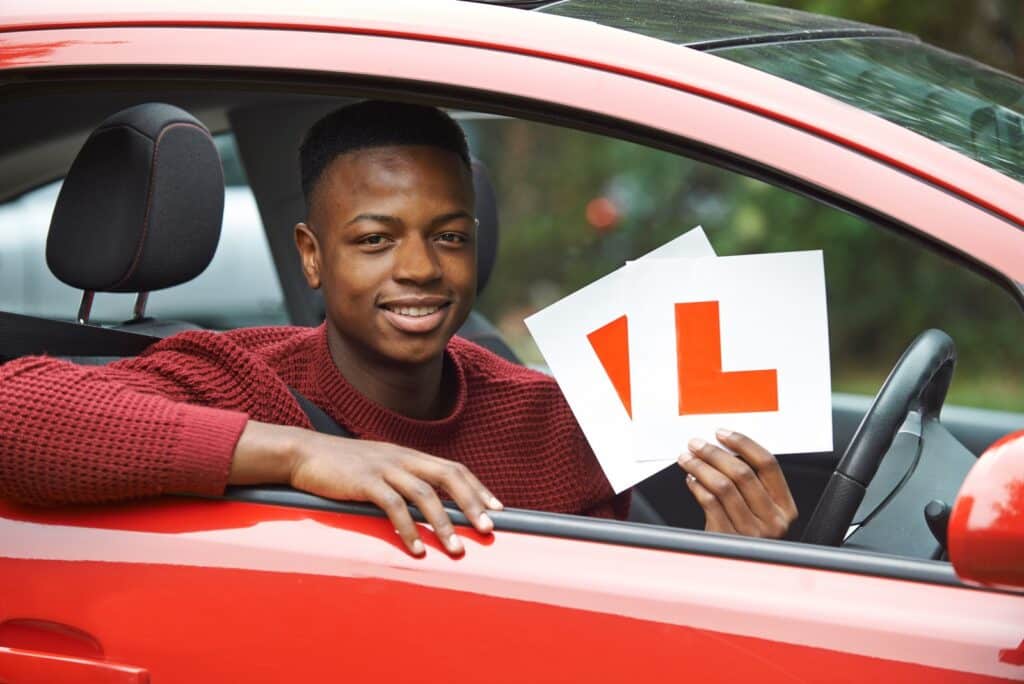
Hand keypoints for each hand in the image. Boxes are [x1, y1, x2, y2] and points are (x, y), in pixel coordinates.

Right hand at [230, 421, 501, 557]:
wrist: (303, 453)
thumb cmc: (341, 466)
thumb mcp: (379, 467)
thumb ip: (402, 479)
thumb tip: (425, 504)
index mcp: (408, 455)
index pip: (453, 467)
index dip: (477, 487)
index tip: (497, 508)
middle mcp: (402, 457)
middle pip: (448, 476)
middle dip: (472, 503)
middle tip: (488, 529)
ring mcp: (384, 468)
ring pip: (425, 494)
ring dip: (443, 524)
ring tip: (456, 549)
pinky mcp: (364, 482)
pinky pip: (393, 506)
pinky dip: (407, 529)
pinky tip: (415, 549)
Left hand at [678, 429, 796, 537]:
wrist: (736, 571)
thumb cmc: (746, 537)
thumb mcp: (760, 512)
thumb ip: (752, 485)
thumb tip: (723, 449)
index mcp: (785, 508)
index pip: (768, 464)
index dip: (743, 444)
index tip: (722, 433)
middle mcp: (773, 521)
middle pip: (743, 473)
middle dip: (714, 453)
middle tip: (696, 444)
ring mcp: (751, 532)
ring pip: (722, 486)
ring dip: (700, 466)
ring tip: (687, 459)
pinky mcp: (728, 538)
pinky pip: (709, 503)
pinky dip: (696, 486)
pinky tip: (690, 479)